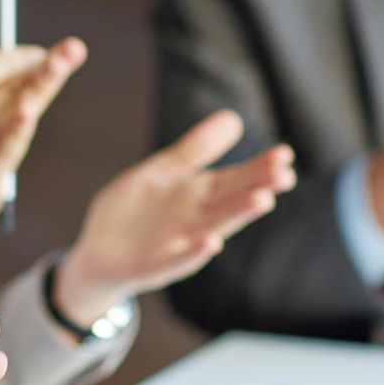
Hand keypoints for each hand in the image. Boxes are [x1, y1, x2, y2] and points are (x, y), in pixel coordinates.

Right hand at [0, 39, 86, 299]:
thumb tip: (26, 74)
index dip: (17, 57)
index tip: (47, 53)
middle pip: (1, 86)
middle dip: (41, 64)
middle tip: (74, 48)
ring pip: (8, 112)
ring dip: (40, 84)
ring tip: (65, 62)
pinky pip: (2, 151)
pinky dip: (17, 129)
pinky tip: (30, 110)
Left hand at [50, 110, 296, 325]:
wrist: (98, 253)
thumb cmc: (136, 211)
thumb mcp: (163, 172)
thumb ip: (196, 148)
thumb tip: (234, 118)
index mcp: (197, 194)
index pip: (234, 177)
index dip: (258, 167)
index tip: (285, 153)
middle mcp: (195, 219)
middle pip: (231, 201)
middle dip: (257, 188)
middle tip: (285, 176)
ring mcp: (177, 244)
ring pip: (213, 227)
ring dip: (237, 215)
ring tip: (262, 200)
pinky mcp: (155, 266)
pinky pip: (177, 259)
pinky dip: (194, 252)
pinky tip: (210, 242)